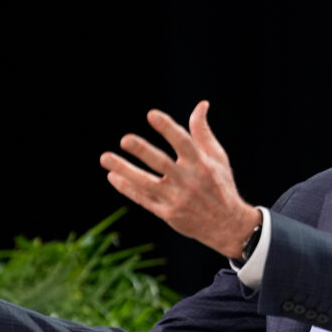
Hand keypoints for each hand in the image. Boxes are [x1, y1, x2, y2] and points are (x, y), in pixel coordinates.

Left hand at [100, 100, 260, 257]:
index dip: (167, 128)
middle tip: (125, 139)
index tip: (152, 114)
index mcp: (201, 164)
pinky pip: (143, 199)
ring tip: (105, 158)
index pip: (183, 142)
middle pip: (162, 164)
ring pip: (146, 184)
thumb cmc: (220, 186)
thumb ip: (202, 132)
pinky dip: (127, 188)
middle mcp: (188, 181)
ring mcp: (176, 199)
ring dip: (125, 170)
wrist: (227, 226)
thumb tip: (201, 105)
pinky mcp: (168, 214)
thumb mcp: (217, 158)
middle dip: (143, 151)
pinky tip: (113, 176)